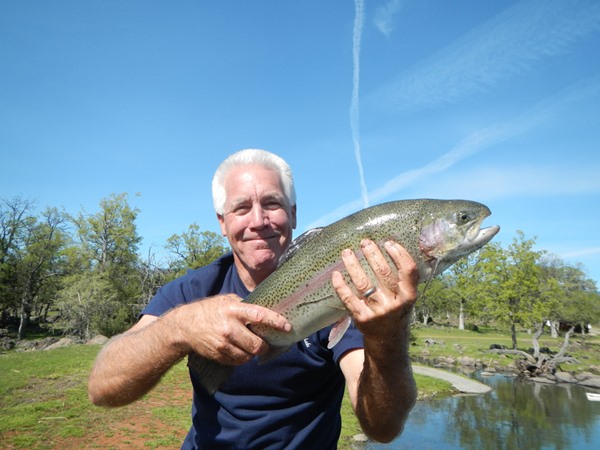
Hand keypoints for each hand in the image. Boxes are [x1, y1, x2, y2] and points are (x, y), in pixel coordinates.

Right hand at [171, 294, 290, 365]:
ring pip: (248, 356)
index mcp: (234, 310)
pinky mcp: (218, 355)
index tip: (287, 327)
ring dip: (253, 353)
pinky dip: (242, 358)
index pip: (260, 316)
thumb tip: (266, 310)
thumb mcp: (227, 300)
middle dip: (264, 346)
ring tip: (250, 346)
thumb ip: (245, 305)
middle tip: (266, 343)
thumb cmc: (210, 310)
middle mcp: (229, 327)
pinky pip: (237, 361)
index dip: (276, 322)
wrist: (185, 326)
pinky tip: (239, 350)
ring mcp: (223, 343)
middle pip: (256, 344)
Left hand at [331, 239, 418, 339]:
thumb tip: (392, 246)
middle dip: (372, 254)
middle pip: (383, 273)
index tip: (388, 242)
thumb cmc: (396, 309)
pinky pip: (349, 298)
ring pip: (363, 283)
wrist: (387, 339)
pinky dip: (341, 285)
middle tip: (364, 242)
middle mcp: (395, 304)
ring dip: (353, 265)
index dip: (399, 254)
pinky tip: (336, 274)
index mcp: (409, 296)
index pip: (408, 270)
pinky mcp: (362, 318)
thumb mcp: (406, 297)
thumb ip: (403, 278)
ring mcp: (378, 312)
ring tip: (347, 252)